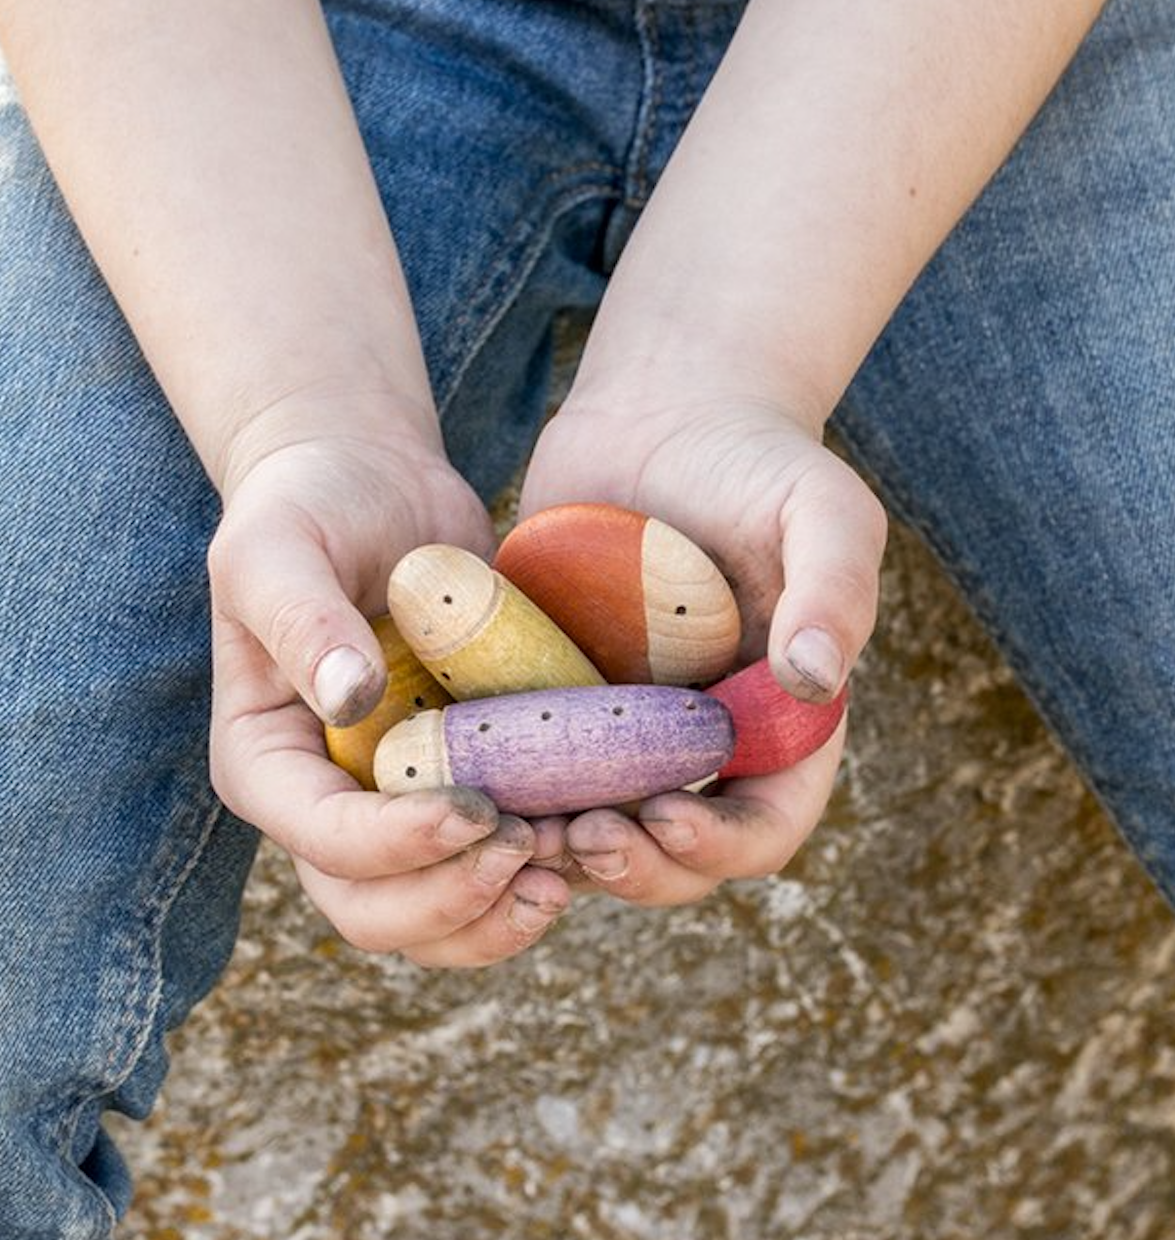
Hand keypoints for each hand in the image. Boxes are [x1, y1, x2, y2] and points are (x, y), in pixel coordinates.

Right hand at [207, 396, 570, 964]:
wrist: (373, 487)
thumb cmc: (311, 508)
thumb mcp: (279, 546)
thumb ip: (302, 619)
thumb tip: (352, 699)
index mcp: (271, 762)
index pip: (323, 840)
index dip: (396, 846)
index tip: (475, 808)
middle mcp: (329, 804)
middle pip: (375, 911)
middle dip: (452, 902)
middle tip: (529, 850)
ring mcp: (398, 806)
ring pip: (437, 917)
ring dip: (502, 913)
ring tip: (571, 862)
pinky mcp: (462, 787)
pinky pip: (493, 868)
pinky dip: (539, 873)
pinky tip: (593, 833)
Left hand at [518, 393, 885, 904]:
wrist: (658, 416)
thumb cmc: (754, 461)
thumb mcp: (820, 510)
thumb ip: (834, 589)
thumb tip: (812, 680)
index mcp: (779, 723)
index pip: (767, 824)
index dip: (723, 846)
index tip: (665, 818)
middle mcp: (705, 744)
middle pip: (679, 854)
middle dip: (636, 867)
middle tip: (580, 839)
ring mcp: (629, 730)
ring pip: (600, 831)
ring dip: (563, 852)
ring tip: (517, 832)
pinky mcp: (562, 703)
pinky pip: (536, 775)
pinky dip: (510, 796)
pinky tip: (470, 786)